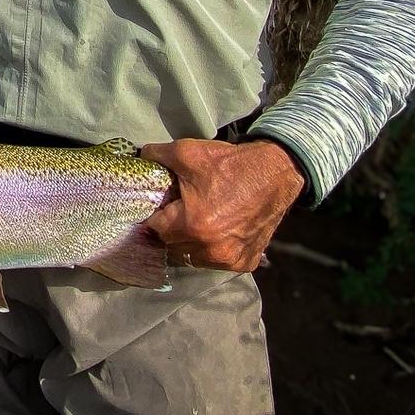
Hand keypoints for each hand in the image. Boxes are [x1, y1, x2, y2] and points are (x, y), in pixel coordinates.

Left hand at [140, 139, 303, 272]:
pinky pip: (219, 262)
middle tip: (180, 211)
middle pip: (173, 246)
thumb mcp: (187, 152)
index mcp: (192, 226)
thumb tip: (139, 158)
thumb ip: (156, 155)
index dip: (156, 215)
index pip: (155, 230)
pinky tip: (219, 230)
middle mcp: (210, 250)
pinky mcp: (246, 262)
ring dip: (191, 243)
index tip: (161, 206)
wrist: (275, 173)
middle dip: (172, 230)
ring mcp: (229, 260)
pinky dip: (214, 250)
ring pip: (194, 258)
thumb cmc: (230, 164)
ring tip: (199, 221)